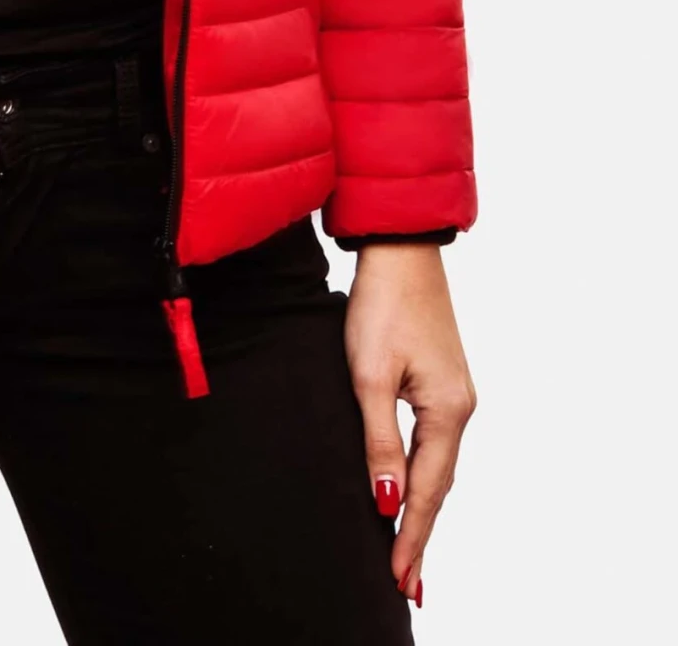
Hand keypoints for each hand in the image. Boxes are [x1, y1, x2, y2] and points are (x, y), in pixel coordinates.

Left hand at [344, 244, 476, 605]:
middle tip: (404, 583)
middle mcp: (460, 408)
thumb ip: (379, 441)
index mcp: (448, 411)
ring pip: (437, 465)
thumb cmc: (382, 303)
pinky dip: (422, 475)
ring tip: (403, 551)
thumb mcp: (369, 374)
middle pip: (439, 486)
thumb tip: (387, 501)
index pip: (429, 491)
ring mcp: (454, 394)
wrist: (400, 246)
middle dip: (419, 534)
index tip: (400, 581)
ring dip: (421, 508)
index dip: (412, 537)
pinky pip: (433, 443)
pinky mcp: (441, 382)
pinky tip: (409, 491)